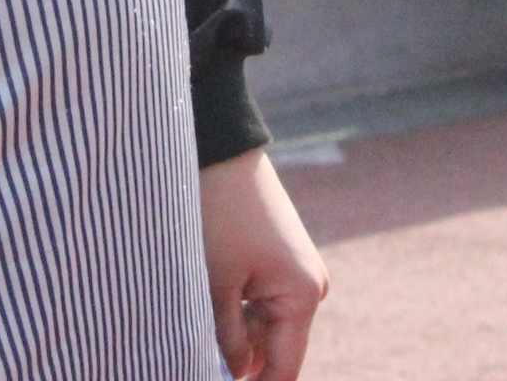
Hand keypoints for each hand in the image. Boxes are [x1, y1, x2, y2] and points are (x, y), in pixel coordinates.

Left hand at [200, 148, 327, 380]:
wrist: (222, 149)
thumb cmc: (219, 213)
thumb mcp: (216, 283)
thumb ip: (227, 339)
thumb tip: (235, 377)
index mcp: (303, 296)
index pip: (284, 370)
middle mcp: (311, 287)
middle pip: (273, 348)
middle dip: (239, 361)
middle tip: (196, 357)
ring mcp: (298, 273)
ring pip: (263, 326)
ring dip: (233, 334)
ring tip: (196, 322)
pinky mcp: (281, 260)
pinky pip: (260, 302)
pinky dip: (235, 310)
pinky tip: (205, 302)